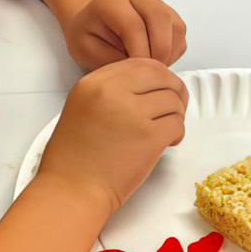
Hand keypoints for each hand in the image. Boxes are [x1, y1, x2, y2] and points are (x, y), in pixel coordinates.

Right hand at [35, 58, 187, 213]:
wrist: (72, 189)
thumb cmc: (74, 156)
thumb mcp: (81, 106)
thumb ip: (109, 90)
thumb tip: (146, 86)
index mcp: (93, 82)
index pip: (138, 62)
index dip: (157, 74)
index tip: (161, 87)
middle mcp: (112, 91)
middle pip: (161, 75)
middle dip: (175, 89)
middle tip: (175, 105)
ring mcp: (131, 113)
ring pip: (173, 100)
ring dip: (176, 114)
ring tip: (166, 129)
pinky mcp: (148, 137)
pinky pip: (177, 123)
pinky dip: (178, 132)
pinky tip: (168, 142)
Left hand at [63, 0, 186, 70]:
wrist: (91, 23)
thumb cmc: (87, 36)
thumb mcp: (85, 50)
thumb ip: (111, 58)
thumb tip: (140, 67)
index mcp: (111, 1)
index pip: (133, 25)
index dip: (139, 53)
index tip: (137, 72)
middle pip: (160, 17)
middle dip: (159, 50)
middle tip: (151, 71)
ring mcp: (154, 1)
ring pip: (175, 25)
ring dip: (168, 52)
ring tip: (152, 67)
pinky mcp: (167, 13)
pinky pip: (179, 33)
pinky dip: (173, 51)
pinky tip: (156, 59)